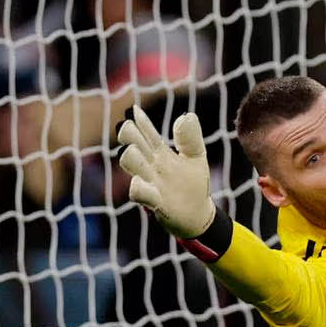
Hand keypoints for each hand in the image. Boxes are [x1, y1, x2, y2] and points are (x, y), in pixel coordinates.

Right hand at [115, 107, 216, 237]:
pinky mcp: (155, 202)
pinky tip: (138, 182)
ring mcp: (151, 183)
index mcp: (161, 154)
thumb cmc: (194, 185)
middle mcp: (152, 167)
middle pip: (135, 146)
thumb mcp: (196, 157)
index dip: (142, 123)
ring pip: (133, 166)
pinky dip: (139, 188)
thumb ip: (190, 138)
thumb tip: (187, 115)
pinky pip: (140, 193)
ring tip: (130, 151)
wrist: (199, 216)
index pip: (149, 135)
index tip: (134, 111)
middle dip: (129, 136)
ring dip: (131, 159)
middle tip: (126, 127)